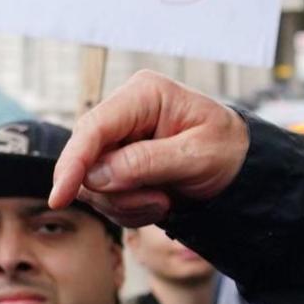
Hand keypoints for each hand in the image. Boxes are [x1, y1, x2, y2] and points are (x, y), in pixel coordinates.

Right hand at [49, 70, 250, 225]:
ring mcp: (118, 140)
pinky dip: (129, 209)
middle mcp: (124, 113)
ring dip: (126, 204)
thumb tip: (96, 175)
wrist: (243, 168)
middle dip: (116, 192)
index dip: (73, 163)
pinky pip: (105, 196)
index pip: (94, 127)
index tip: (60, 197)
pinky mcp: (117, 164)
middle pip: (86, 159)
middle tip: (159, 202)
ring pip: (92, 183)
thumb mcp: (197, 156)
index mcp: (144, 95)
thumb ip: (147, 162)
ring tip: (165, 200)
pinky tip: (160, 202)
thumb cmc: (228, 151)